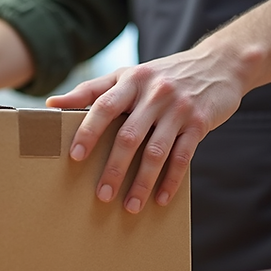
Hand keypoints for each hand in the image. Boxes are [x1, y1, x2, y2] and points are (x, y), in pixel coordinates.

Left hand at [46, 44, 248, 212]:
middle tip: (101, 194)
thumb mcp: (128, 75)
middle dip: (114, 168)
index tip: (76, 156)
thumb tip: (52, 105)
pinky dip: (171, 180)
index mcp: (131, 80)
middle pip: (129, 135)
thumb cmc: (162, 74)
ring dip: (142, 182)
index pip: (104, 106)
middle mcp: (154, 93)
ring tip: (130, 206)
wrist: (218, 63)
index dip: (89, 131)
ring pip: (156, 151)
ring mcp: (178, 108)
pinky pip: (183, 157)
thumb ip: (91, 90)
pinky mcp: (199, 122)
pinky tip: (160, 199)